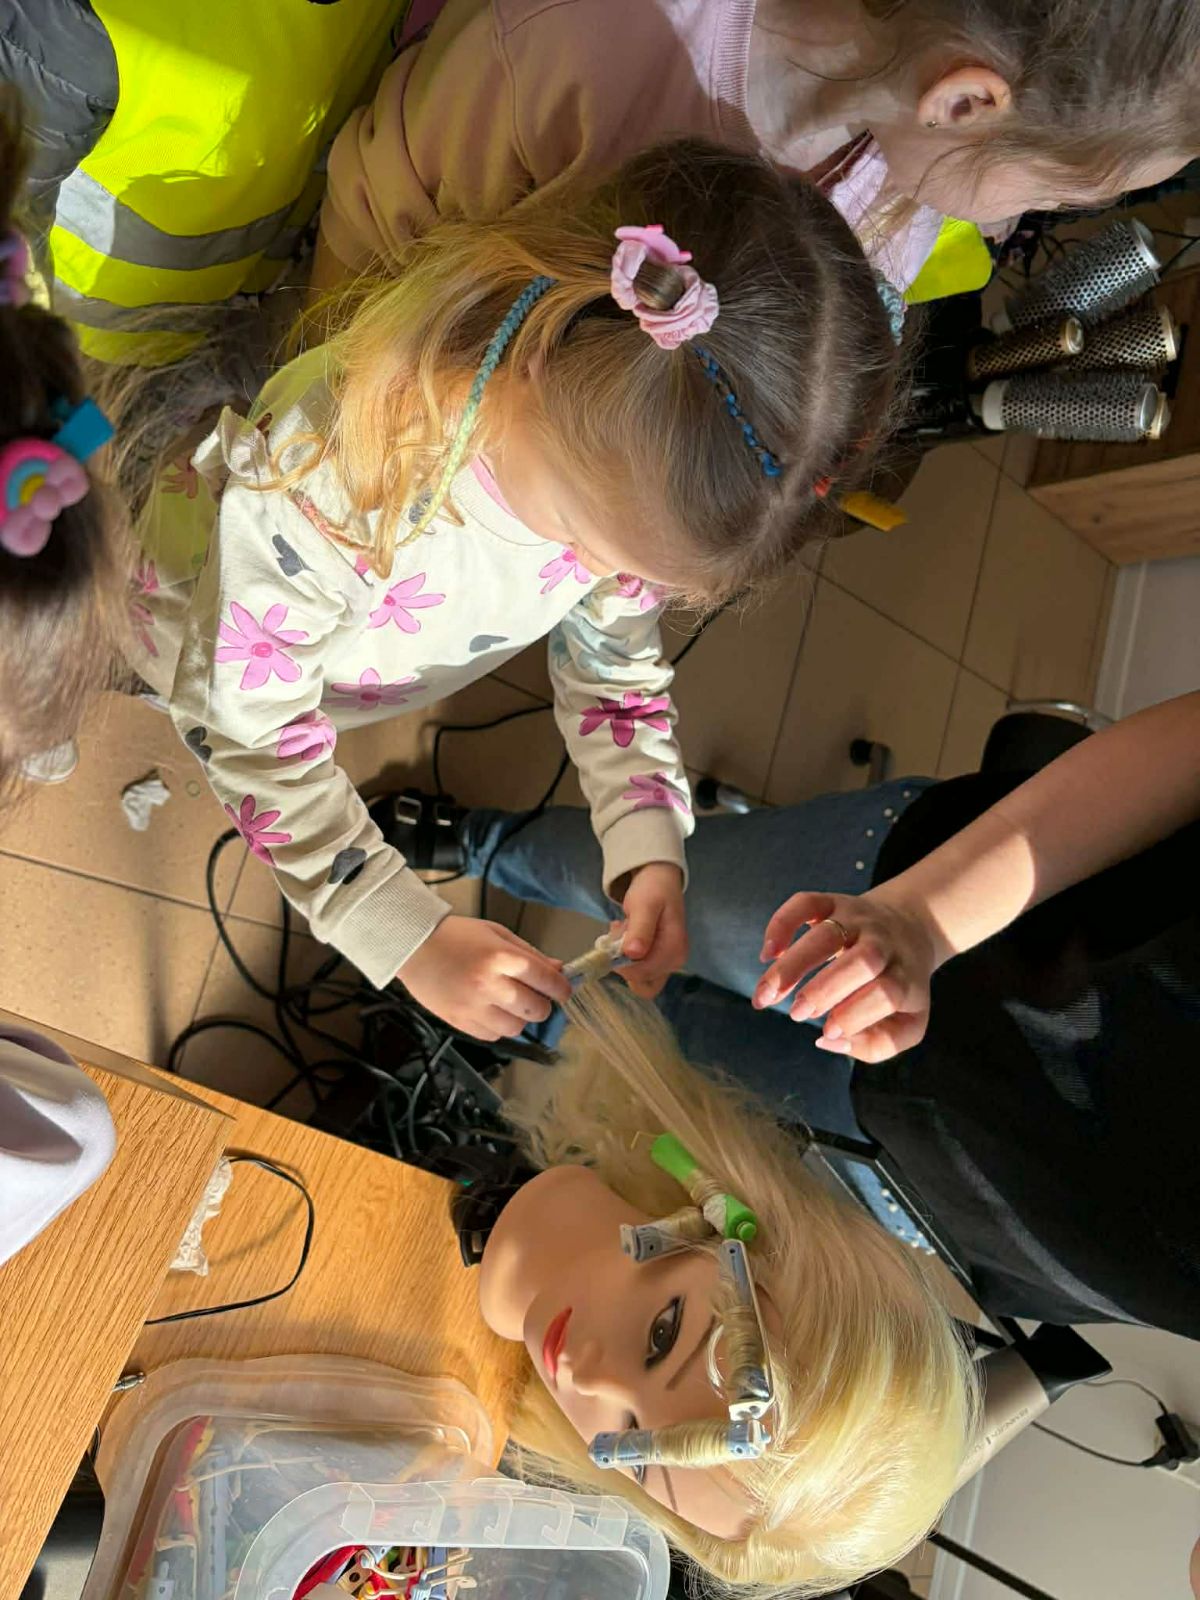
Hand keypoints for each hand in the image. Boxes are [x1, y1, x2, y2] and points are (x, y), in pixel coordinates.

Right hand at [398, 915, 570, 1040]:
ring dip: (519, 1017)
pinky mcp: (459, 1021)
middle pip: (536, 1009)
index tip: (563, 990)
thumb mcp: (497, 934)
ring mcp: (473, 1006)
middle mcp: (489, 985)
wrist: (413, 946)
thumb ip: (530, 953)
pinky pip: (493, 1036)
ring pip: (517, 1028)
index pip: (547, 981)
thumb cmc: (456, 935)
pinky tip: (490, 1010)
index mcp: (501, 957)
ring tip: (509, 1003)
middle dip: (542, 1004)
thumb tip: (559, 970)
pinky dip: (498, 1027)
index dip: (562, 989)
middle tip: (535, 996)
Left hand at [616, 862, 687, 999]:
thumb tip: (633, 954)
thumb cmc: (653, 889)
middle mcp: (675, 961)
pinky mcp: (658, 959)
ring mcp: (667, 962)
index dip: (622, 963)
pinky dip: (627, 957)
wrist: (659, 878)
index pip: (642, 974)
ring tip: (623, 932)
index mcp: (674, 950)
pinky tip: (626, 935)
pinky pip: (638, 970)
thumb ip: (640, 929)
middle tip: (619, 935)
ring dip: (624, 959)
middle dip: (623, 962)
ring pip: (638, 978)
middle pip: (641, 982)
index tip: (613, 940)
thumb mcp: (644, 905)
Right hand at [752, 887, 946, 1062]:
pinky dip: (782, 923)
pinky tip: (768, 953)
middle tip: (796, 1014)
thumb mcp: (907, 1024)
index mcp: (905, 976)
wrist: (910, 928)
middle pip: (862, 961)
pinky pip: (806, 903)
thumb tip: (827, 1041)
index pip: (887, 992)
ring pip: (826, 934)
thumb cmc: (901, 987)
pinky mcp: (834, 902)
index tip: (827, 1032)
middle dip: (825, 989)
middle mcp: (884, 944)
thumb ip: (875, 1044)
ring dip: (792, 965)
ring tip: (766, 995)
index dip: (856, 1013)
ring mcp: (858, 919)